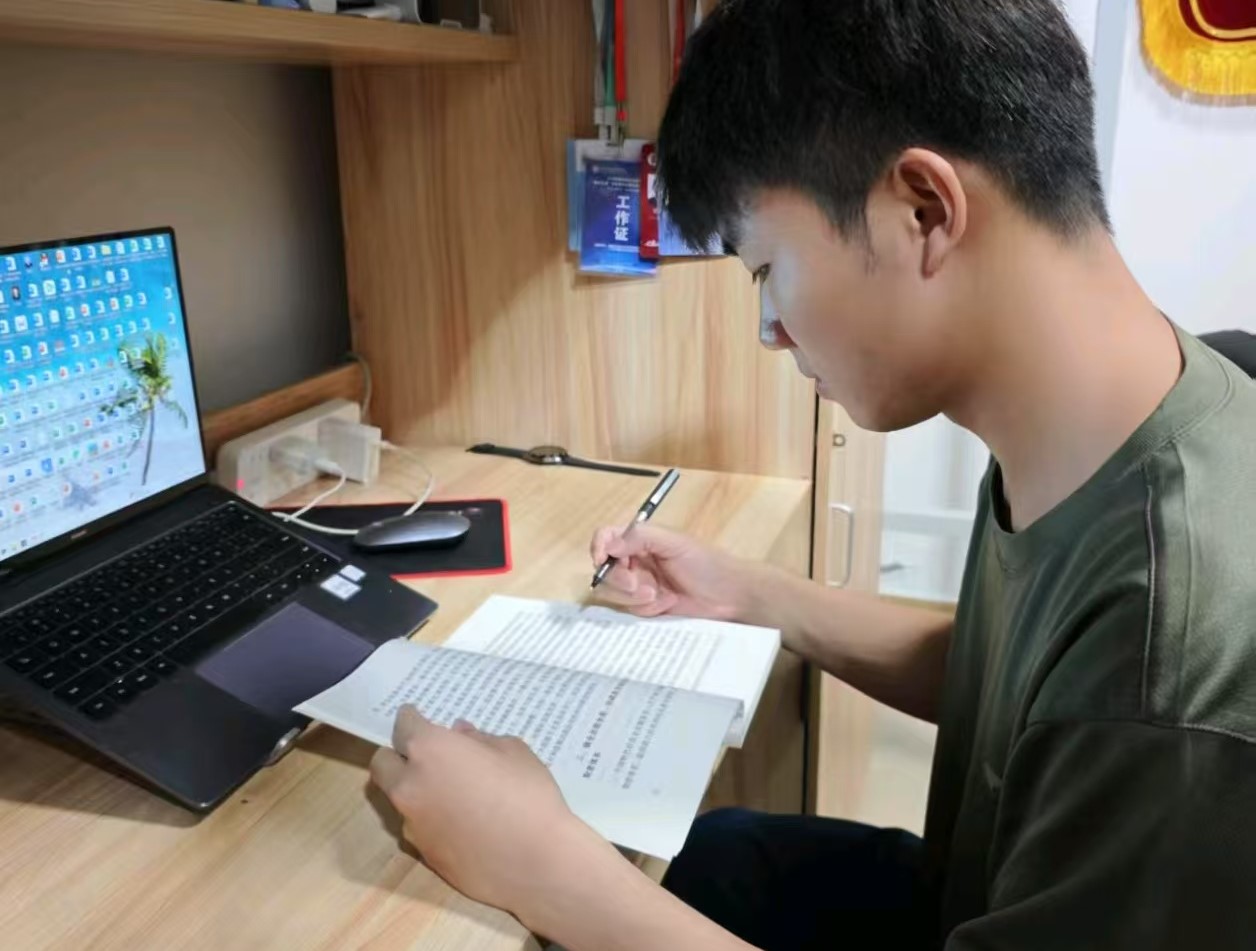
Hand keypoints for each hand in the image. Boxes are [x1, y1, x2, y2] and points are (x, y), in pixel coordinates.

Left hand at [369, 707, 609, 928]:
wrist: (536, 863)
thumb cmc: (529, 795)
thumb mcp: (513, 752)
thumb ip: (480, 740)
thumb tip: (461, 735)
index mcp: (430, 750)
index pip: (403, 725)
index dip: (411, 718)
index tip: (418, 716)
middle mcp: (410, 785)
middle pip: (382, 763)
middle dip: (397, 754)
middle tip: (426, 754)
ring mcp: (413, 824)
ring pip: (398, 798)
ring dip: (415, 788)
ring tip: (451, 792)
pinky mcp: (424, 854)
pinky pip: (418, 826)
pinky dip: (431, 818)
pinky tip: (462, 823)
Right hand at [589, 524, 754, 619]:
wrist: (729, 597)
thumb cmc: (706, 563)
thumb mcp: (675, 542)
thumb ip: (641, 537)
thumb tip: (609, 545)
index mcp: (639, 540)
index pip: (606, 538)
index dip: (598, 548)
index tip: (602, 560)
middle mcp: (634, 561)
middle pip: (604, 569)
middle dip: (619, 579)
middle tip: (640, 584)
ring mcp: (637, 586)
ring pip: (612, 592)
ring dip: (633, 596)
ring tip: (659, 596)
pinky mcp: (644, 607)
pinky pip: (628, 610)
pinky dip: (645, 609)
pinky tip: (666, 605)